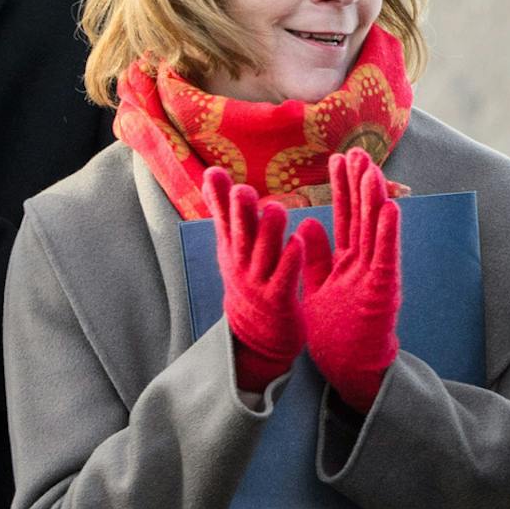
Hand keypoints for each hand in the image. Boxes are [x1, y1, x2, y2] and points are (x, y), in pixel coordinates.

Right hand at [200, 168, 315, 392]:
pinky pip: (285, 279)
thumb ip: (225, 209)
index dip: (218, 198)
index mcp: (233, 248)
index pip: (224, 219)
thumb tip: (211, 172)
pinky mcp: (279, 301)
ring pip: (264, 255)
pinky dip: (290, 261)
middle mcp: (242, 264)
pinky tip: (298, 243)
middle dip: (240, 214)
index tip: (214, 173)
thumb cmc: (248, 279)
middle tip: (243, 190)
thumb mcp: (231, 245)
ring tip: (277, 209)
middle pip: (240, 236)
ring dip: (269, 233)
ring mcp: (259, 283)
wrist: (256, 336)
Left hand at [297, 151, 401, 411]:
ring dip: (375, 199)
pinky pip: (386, 256)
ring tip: (373, 170)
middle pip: (361, 216)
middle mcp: (364, 262)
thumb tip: (309, 223)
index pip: (344, 217)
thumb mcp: (319, 286)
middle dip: (359, 184)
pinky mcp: (383, 290)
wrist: (349, 367)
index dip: (342, 188)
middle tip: (358, 152)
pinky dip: (388, 232)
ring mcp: (375, 275)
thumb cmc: (335, 332)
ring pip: (375, 230)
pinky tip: (390, 208)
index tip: (338, 160)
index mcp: (347, 261)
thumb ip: (317, 257)